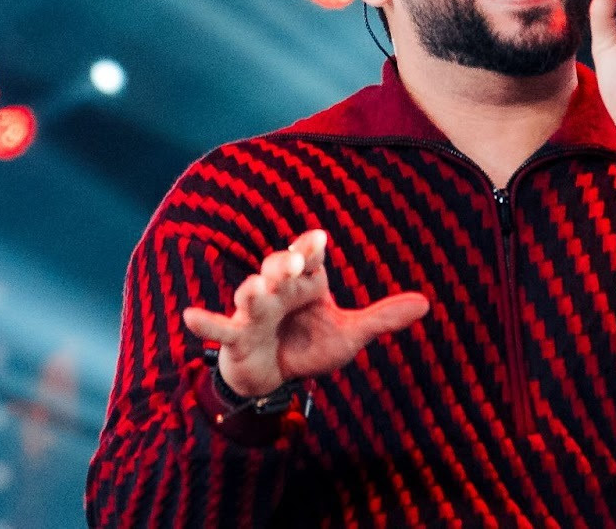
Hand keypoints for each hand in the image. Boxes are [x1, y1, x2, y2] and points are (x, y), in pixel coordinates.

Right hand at [181, 229, 430, 397]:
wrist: (276, 377)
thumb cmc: (310, 345)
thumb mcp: (349, 335)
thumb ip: (381, 318)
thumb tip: (426, 304)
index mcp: (308, 282)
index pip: (310, 258)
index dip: (311, 248)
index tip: (318, 239)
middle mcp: (280, 289)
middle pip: (278, 269)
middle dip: (282, 264)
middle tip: (292, 262)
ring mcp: (255, 311)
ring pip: (250, 295)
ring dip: (251, 292)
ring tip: (253, 290)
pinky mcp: (235, 337)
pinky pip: (220, 328)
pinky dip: (206, 323)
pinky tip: (190, 316)